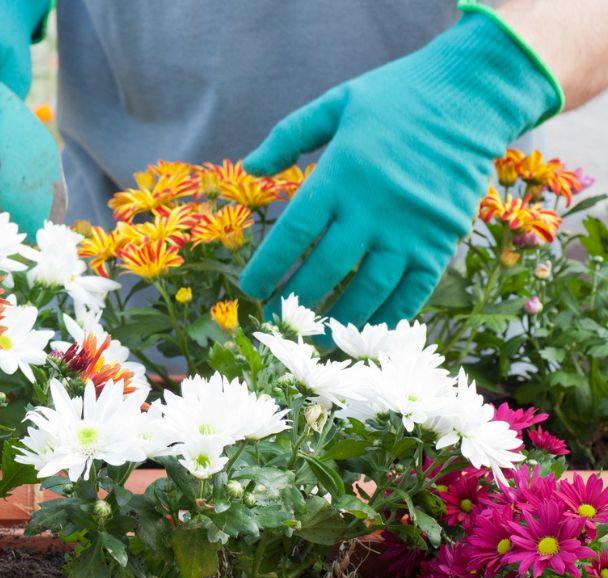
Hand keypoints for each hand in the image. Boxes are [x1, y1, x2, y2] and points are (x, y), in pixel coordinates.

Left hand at [238, 9, 560, 327]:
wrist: (474, 94)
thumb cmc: (399, 96)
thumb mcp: (337, 103)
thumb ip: (290, 135)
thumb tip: (250, 166)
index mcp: (340, 175)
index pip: (293, 235)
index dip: (268, 267)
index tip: (250, 290)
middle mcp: (372, 209)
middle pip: (325, 269)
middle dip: (295, 300)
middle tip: (277, 319)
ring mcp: (410, 229)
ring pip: (367, 290)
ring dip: (339, 319)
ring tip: (317, 336)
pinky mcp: (441, 240)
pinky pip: (412, 291)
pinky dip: (389, 317)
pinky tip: (369, 332)